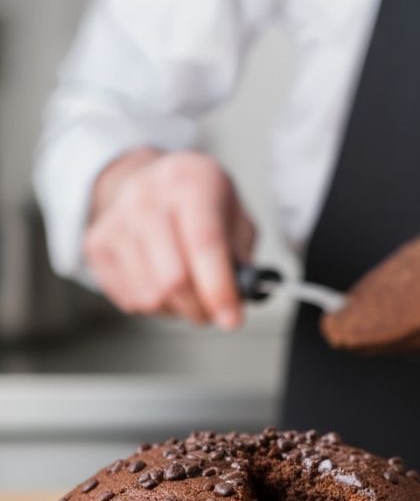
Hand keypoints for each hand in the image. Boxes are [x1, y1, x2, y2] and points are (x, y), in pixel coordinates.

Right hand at [84, 149, 255, 327]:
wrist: (151, 181)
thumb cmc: (202, 203)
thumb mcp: (236, 216)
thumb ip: (241, 255)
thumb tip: (239, 295)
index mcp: (190, 182)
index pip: (204, 243)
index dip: (219, 288)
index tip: (232, 320)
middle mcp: (146, 197)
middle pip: (172, 277)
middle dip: (200, 308)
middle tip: (214, 312)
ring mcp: (116, 221)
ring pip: (150, 295)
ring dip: (178, 309)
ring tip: (191, 294)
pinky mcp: (97, 245)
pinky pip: (130, 299)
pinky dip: (155, 306)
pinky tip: (165, 285)